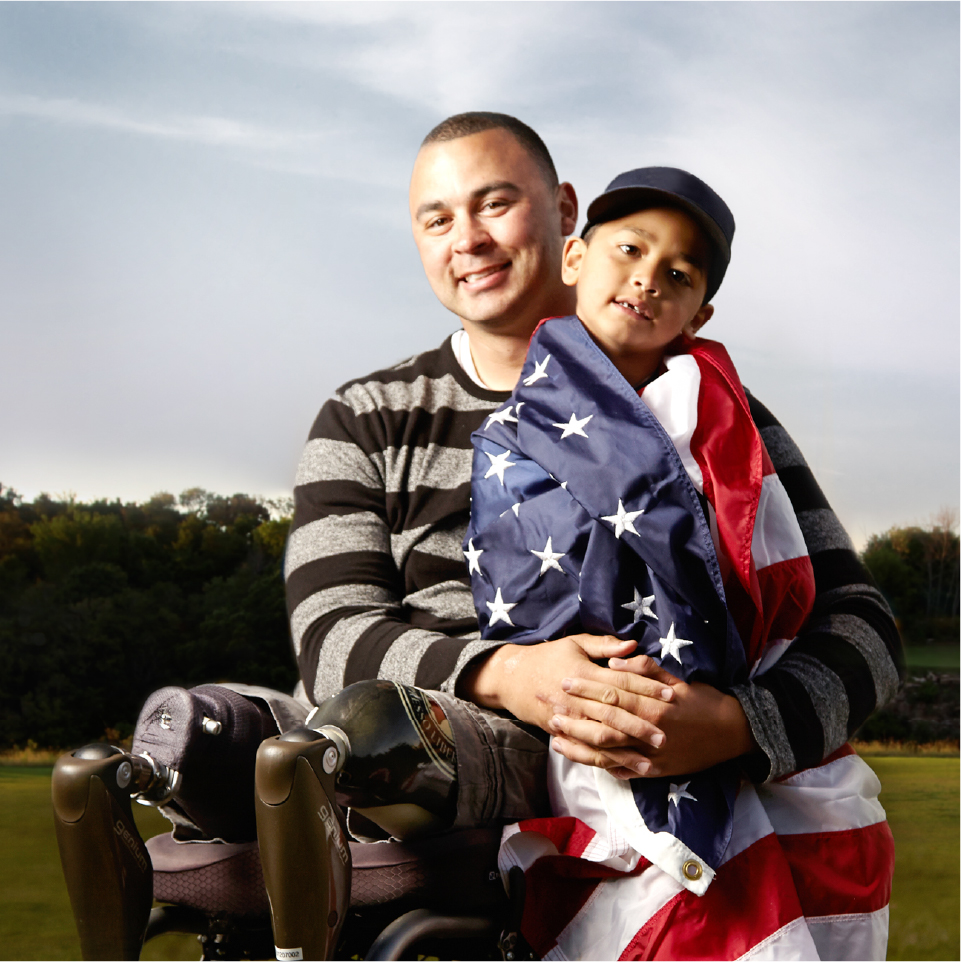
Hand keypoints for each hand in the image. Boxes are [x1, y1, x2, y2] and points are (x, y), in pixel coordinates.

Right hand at [458, 635, 673, 764]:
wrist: (513, 678)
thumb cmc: (548, 656)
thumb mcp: (575, 643)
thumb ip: (605, 646)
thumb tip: (633, 645)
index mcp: (584, 673)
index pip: (622, 682)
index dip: (647, 688)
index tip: (671, 694)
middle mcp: (577, 698)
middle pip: (614, 714)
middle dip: (641, 726)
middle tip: (666, 736)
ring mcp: (569, 718)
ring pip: (601, 738)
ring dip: (626, 751)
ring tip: (650, 762)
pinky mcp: (562, 733)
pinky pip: (585, 751)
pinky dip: (604, 761)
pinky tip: (622, 769)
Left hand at [549, 652, 755, 778]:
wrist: (734, 733)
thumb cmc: (704, 702)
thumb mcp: (677, 680)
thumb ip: (644, 670)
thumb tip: (613, 662)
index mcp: (654, 706)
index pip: (612, 695)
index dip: (586, 688)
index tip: (565, 681)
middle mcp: (650, 733)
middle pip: (604, 723)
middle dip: (575, 714)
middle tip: (550, 706)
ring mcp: (652, 756)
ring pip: (607, 751)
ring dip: (578, 743)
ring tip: (554, 736)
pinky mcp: (655, 772)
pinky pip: (622, 770)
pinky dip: (600, 765)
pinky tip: (580, 758)